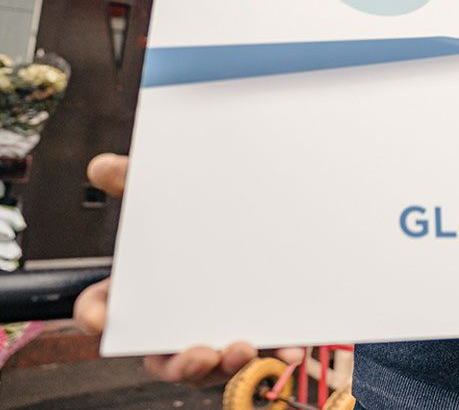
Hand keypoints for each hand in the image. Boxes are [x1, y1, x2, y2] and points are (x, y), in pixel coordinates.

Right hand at [72, 153, 304, 386]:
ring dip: (227, 364)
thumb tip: (101, 165)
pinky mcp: (255, 335)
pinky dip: (275, 353)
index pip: (103, 308)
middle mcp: (174, 324)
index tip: (101, 321)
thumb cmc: (198, 220)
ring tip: (242, 348)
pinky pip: (263, 354)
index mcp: (141, 293)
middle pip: (165, 359)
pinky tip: (289, 347)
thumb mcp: (169, 199)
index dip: (96, 314)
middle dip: (182, 364)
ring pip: (214, 366)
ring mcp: (215, 333)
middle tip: (200, 353)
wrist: (256, 219)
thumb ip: (137, 182)